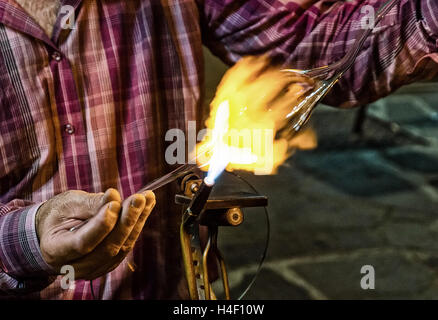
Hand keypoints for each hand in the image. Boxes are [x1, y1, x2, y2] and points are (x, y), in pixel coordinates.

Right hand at [35, 188, 155, 279]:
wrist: (54, 231)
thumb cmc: (59, 214)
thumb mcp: (68, 203)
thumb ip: (90, 203)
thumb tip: (114, 196)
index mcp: (56, 250)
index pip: (83, 243)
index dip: (101, 225)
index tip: (115, 204)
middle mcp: (75, 266)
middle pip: (107, 247)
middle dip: (126, 220)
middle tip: (139, 198)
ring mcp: (94, 269)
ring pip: (121, 247)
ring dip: (137, 221)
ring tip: (147, 198)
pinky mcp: (109, 263)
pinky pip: (126, 245)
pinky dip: (137, 225)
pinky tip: (145, 206)